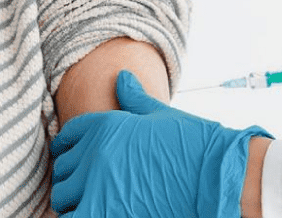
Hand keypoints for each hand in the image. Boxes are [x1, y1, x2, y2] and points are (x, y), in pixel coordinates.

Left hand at [50, 70, 270, 217]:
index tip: (73, 156)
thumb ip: (134, 99)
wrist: (217, 175)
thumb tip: (121, 77)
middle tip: (90, 185)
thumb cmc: (194, 143)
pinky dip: (83, 216)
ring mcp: (99, 187)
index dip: (68, 146)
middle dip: (74, 179)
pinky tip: (102, 211)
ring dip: (76, 202)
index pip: (69, 135)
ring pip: (64, 200)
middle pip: (63, 172)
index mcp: (108, 125)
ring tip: (95, 202)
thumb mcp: (161, 115)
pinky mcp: (105, 214)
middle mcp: (96, 154)